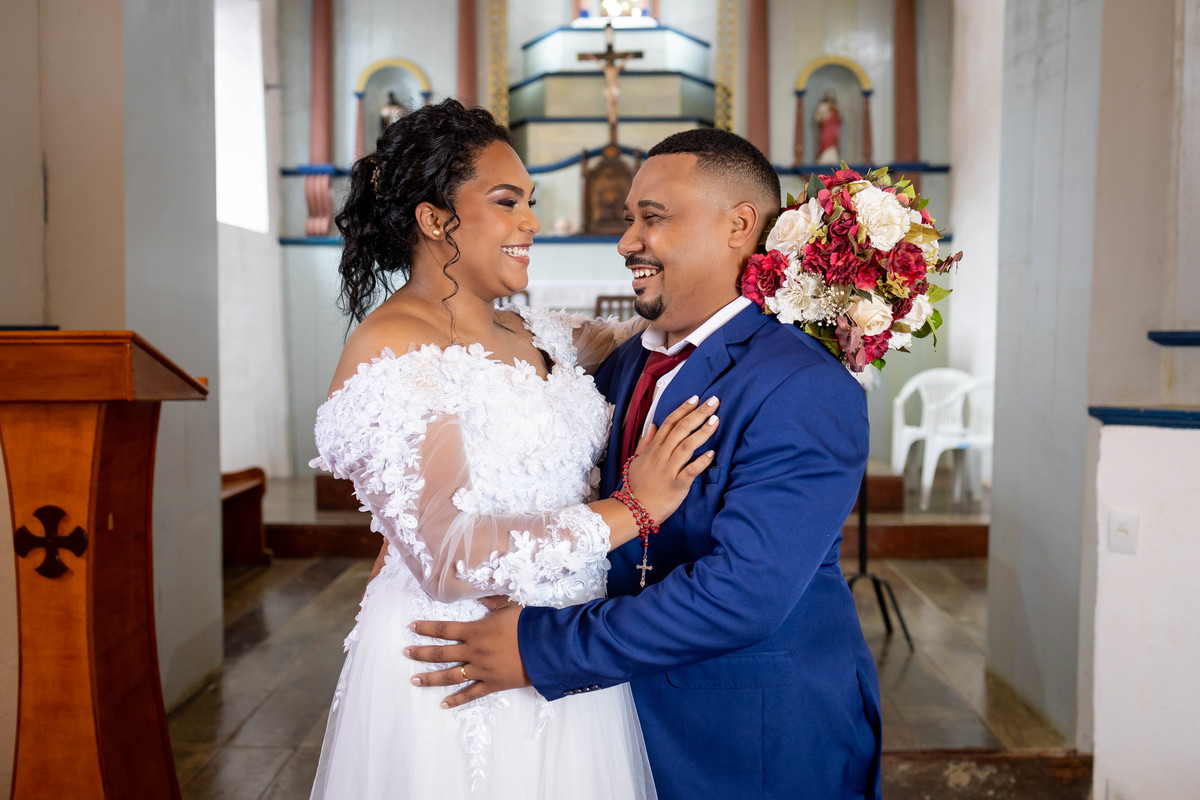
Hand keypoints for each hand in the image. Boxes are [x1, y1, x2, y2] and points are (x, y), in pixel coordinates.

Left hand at [405, 596, 527, 707]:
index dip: (426, 628)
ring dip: (430, 678)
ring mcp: (480, 670)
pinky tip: (443, 704)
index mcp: (474, 631)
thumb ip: (489, 601)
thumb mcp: (507, 606)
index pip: (443, 629)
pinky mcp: (491, 684)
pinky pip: (470, 694)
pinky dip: (456, 700)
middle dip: (421, 652)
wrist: (544, 647)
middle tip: (405, 653)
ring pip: (449, 676)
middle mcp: (473, 652)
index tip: (411, 627)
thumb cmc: (526, 624)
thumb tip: (477, 593)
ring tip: (414, 680)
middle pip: (441, 653)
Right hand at [626, 396, 719, 521]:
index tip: (696, 398)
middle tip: (714, 401)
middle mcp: (661, 455)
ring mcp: (669, 469)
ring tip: (716, 420)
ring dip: (703, 432)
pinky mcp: (677, 485)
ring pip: (687, 445)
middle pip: (681, 429)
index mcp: (653, 449)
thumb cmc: (636, 486)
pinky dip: (702, 461)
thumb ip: (646, 443)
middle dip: (698, 413)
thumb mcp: (636, 461)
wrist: (632, 510)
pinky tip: (713, 452)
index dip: (683, 409)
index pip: (669, 423)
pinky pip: (691, 470)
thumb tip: (653, 426)